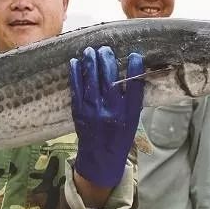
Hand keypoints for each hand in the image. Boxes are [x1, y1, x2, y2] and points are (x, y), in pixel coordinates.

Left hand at [69, 46, 144, 187]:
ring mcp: (93, 111)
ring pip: (91, 81)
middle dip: (107, 60)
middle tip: (105, 49)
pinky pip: (76, 88)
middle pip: (110, 79)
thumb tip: (131, 72)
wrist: (100, 158)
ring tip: (90, 50)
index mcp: (129, 114)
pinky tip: (75, 62)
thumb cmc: (119, 138)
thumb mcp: (132, 120)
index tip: (134, 55)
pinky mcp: (78, 111)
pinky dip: (75, 73)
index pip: (134, 87)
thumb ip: (132, 99)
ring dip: (90, 63)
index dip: (135, 69)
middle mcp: (111, 112)